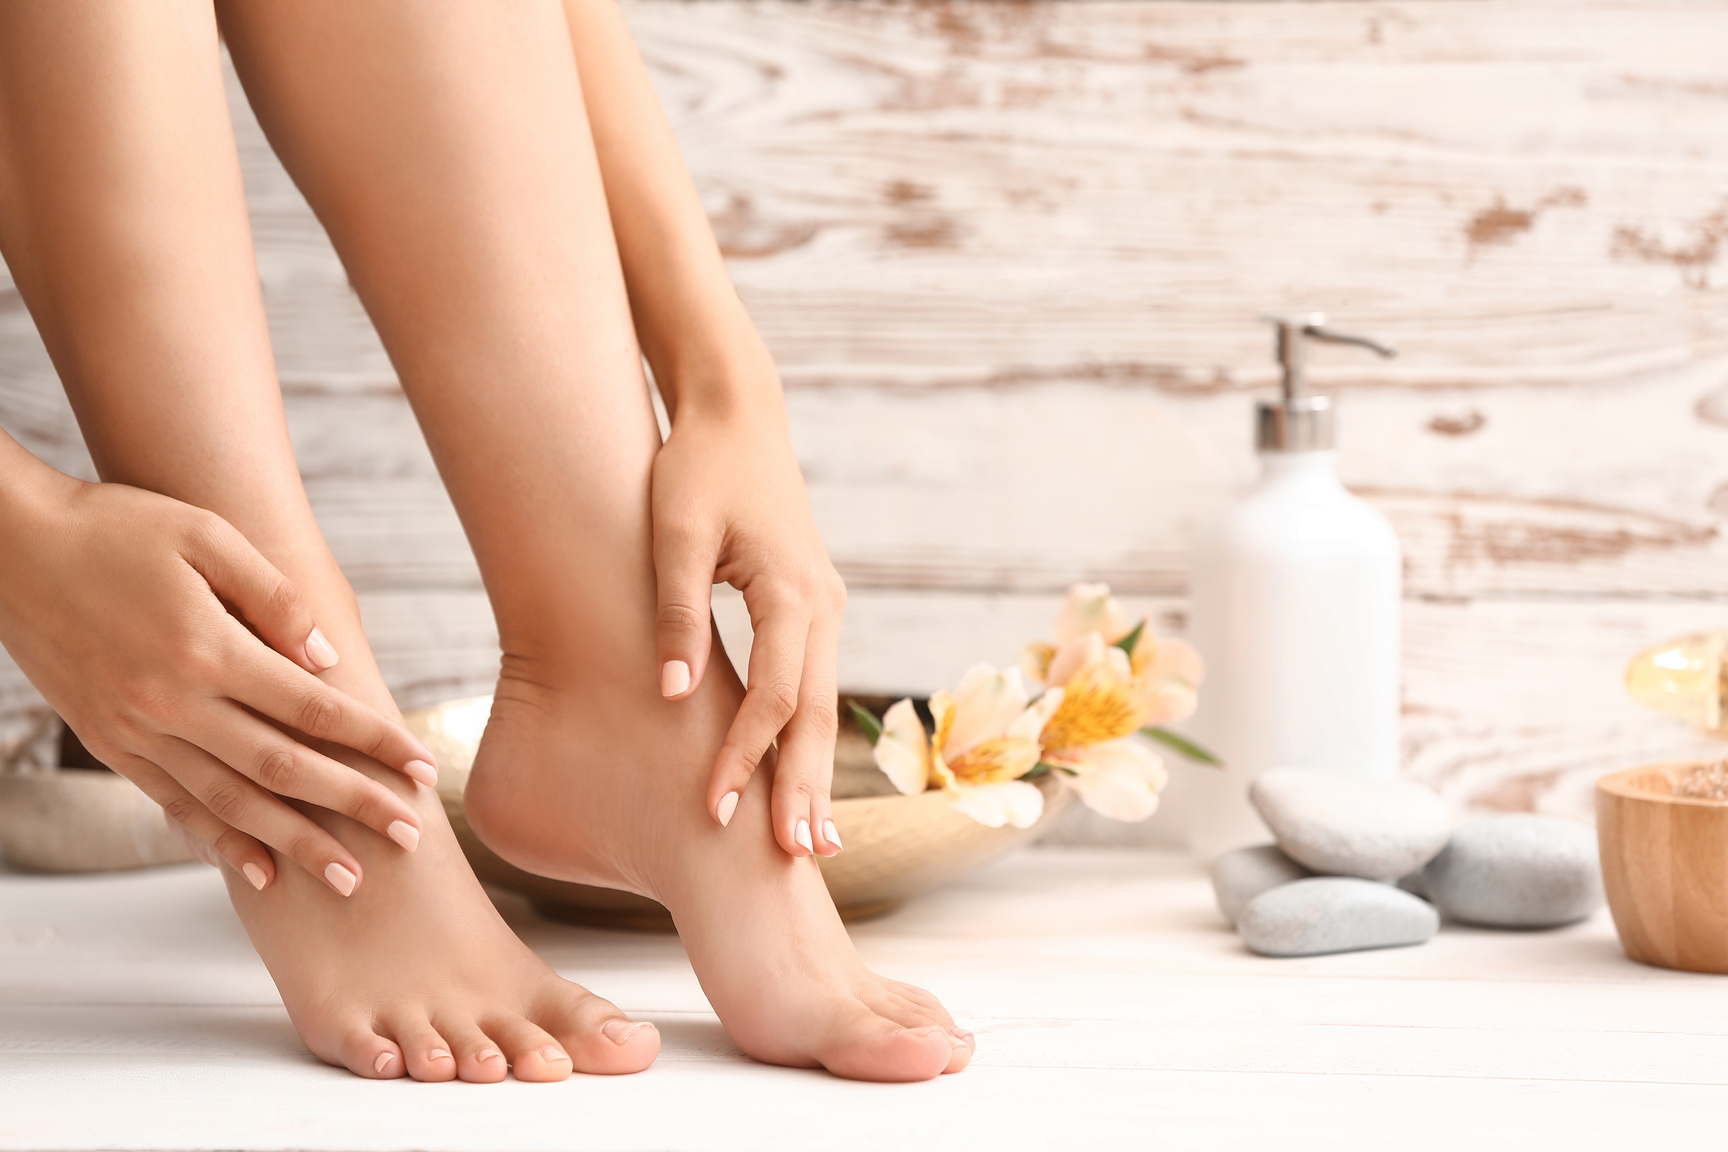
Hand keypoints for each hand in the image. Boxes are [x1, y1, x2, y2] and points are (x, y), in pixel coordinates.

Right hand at [0, 470, 439, 894]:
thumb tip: (329, 661)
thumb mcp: (206, 535)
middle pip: (283, 769)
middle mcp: (171, 703)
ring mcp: (135, 731)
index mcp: (206, 649)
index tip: (423, 766)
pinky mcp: (109, 744)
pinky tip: (261, 870)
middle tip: (411, 836)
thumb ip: (273, 598)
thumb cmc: (117, 526)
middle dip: (353, 805)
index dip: (374, 741)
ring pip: (231, 803)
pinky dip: (221, 840)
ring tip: (351, 878)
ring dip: (296, 843)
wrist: (10, 546)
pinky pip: (174, 805)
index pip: (312, 710)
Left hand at [651, 402, 846, 857]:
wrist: (736, 414)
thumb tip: (672, 694)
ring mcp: (826, 609)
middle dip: (805, 791)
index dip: (745, 758)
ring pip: (823, 707)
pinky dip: (806, 739)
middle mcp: (824, 606)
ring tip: (811, 846)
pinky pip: (814, 687)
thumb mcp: (674, 534)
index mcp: (792, 591)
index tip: (714, 811)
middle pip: (817, 717)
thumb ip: (675, 614)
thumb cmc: (695, 468)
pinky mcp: (812, 609)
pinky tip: (795, 782)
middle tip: (801, 862)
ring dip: (814, 774)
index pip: (774, 697)